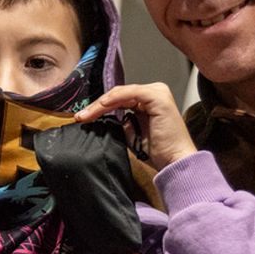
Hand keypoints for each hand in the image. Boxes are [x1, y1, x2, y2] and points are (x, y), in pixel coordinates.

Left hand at [74, 82, 196, 167]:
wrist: (175, 161)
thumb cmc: (158, 151)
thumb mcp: (133, 133)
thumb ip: (122, 121)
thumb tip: (103, 118)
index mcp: (150, 100)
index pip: (119, 99)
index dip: (99, 107)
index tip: (83, 118)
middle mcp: (155, 92)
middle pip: (118, 95)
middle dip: (97, 106)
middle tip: (80, 117)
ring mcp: (158, 92)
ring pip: (121, 94)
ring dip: (100, 104)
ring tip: (85, 116)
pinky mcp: (158, 97)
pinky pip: (130, 93)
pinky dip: (114, 99)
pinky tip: (102, 107)